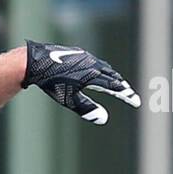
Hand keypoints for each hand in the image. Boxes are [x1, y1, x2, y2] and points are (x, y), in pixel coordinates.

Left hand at [23, 40, 140, 124]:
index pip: (115, 86)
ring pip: (104, 67)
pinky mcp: (78, 54)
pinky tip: (98, 72)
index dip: (126, 95)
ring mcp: (85, 57)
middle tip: (129, 94)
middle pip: (112, 75)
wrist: (37, 62)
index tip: (135, 102)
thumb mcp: (70, 99)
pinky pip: (95, 62)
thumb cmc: (52, 83)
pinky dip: (102, 69)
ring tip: (117, 83)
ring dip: (112, 76)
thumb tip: (104, 119)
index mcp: (93, 74)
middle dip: (121, 85)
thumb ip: (87, 109)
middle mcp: (92, 63)